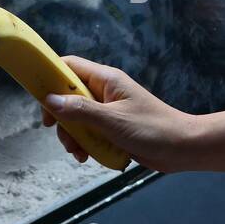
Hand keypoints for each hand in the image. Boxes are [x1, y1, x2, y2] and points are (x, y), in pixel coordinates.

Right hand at [40, 56, 197, 172]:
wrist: (183, 148)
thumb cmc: (152, 129)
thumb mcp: (112, 120)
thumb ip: (80, 110)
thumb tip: (49, 100)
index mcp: (106, 79)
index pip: (70, 66)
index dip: (50, 78)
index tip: (40, 101)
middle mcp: (105, 91)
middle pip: (69, 96)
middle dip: (61, 117)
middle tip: (59, 134)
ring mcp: (109, 110)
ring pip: (77, 117)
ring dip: (73, 135)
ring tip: (79, 153)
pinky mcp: (114, 128)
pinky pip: (90, 131)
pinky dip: (85, 143)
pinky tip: (88, 157)